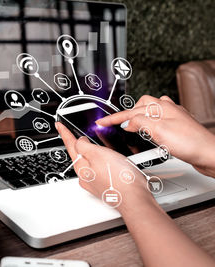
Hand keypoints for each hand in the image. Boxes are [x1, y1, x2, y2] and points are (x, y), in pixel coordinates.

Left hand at [55, 122, 156, 213]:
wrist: (136, 200)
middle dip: (77, 144)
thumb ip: (85, 146)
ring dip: (93, 153)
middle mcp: (86, 177)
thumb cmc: (120, 179)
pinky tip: (112, 160)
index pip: (70, 145)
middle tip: (73, 133)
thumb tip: (79, 141)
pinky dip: (105, 162)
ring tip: (97, 144)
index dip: (65, 133)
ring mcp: (97, 183)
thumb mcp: (99, 154)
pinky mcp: (108, 186)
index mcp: (81, 167)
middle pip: (79, 155)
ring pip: (92, 163)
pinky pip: (103, 170)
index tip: (59, 125)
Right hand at [96, 95, 214, 176]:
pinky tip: (151, 137)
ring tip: (134, 132)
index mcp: (161, 106)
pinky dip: (149, 129)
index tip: (102, 122)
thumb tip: (128, 122)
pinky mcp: (177, 129)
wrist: (209, 154)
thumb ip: (139, 122)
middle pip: (140, 107)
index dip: (114, 117)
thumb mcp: (158, 130)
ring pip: (149, 114)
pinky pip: (157, 123)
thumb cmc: (190, 142)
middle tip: (118, 126)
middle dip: (128, 115)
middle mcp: (167, 109)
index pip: (131, 111)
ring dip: (140, 121)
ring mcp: (173, 118)